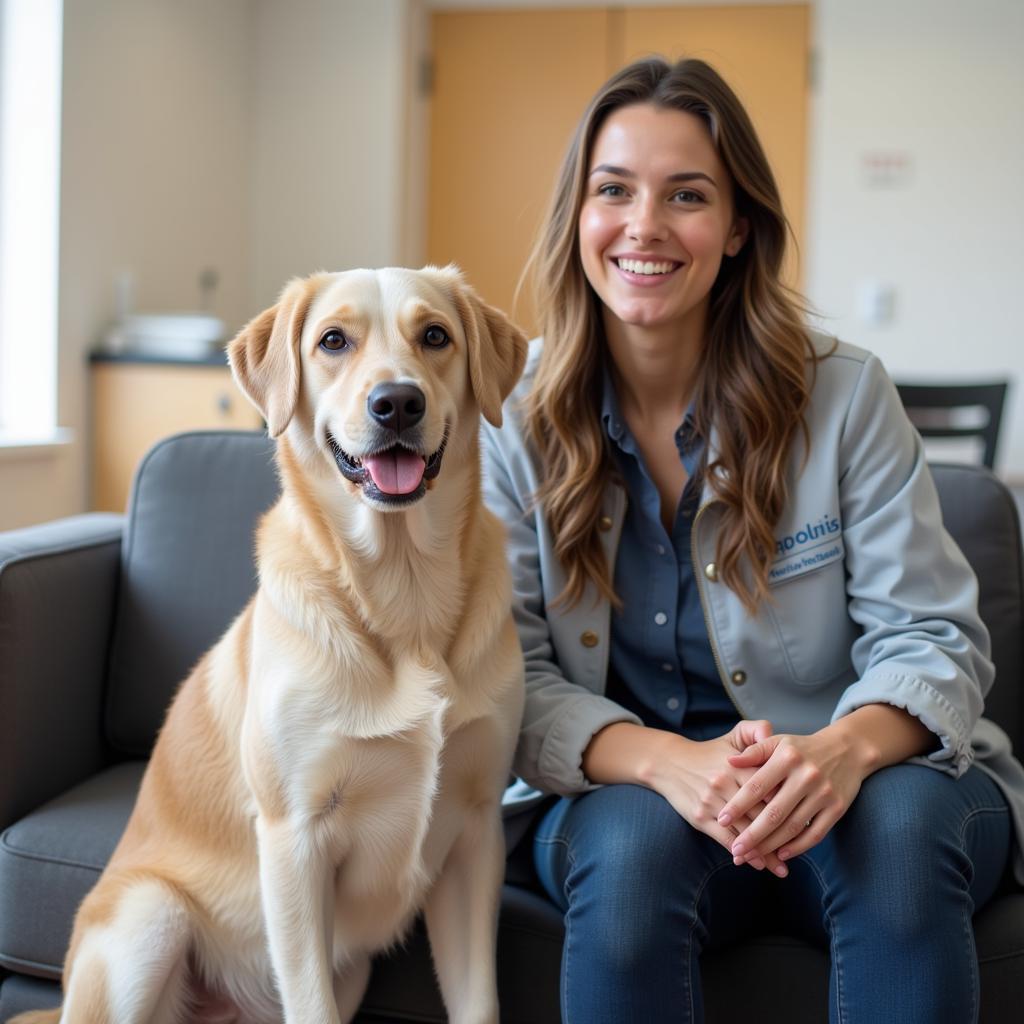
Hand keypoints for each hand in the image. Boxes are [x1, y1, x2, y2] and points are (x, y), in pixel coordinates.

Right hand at [642, 719, 790, 876]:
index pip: (771, 789)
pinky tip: (757, 863)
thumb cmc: (710, 752)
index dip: (789, 806)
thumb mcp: (734, 735)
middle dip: (781, 834)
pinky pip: (726, 839)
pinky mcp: (700, 817)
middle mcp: (725, 783)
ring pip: (745, 830)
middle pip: (760, 813)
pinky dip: (743, 852)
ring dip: (765, 852)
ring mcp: (712, 802)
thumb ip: (758, 731)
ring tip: (782, 868)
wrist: (670, 763)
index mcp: (739, 765)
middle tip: (799, 850)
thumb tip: (776, 736)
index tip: (806, 820)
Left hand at [716, 726, 871, 863]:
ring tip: (752, 856)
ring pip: (793, 827)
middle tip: (736, 850)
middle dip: (752, 835)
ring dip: (771, 846)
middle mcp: (806, 775)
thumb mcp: (778, 742)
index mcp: (786, 757)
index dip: (738, 805)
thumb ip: (754, 752)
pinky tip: (781, 854)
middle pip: (774, 812)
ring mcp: (823, 793)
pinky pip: (815, 834)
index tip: (722, 820)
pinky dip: (798, 847)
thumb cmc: (803, 748)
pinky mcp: (837, 808)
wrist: (847, 750)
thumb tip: (729, 761)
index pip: (757, 786)